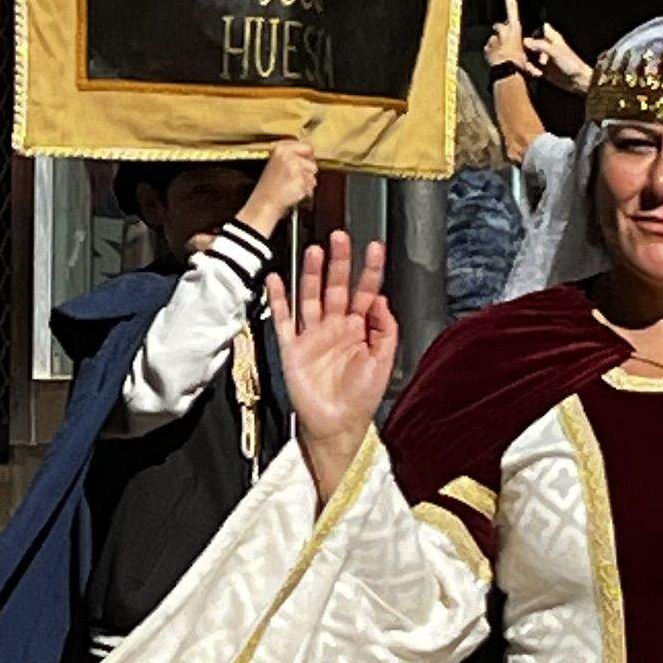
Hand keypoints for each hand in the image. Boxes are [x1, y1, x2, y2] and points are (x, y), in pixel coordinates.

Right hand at [241, 137, 318, 236]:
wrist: (265, 202)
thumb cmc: (270, 187)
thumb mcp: (275, 162)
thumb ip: (291, 155)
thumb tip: (308, 154)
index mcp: (281, 148)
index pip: (306, 146)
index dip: (308, 156)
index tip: (305, 161)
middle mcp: (289, 155)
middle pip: (312, 159)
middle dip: (309, 169)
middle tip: (297, 176)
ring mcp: (295, 167)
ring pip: (313, 172)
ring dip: (307, 180)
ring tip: (293, 184)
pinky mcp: (300, 179)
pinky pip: (311, 184)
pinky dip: (306, 190)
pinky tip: (294, 191)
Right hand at [265, 230, 397, 497]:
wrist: (337, 425)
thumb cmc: (361, 397)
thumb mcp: (384, 362)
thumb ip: (386, 330)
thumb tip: (380, 299)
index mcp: (359, 329)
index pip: (366, 291)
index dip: (370, 269)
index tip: (373, 246)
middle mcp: (335, 326)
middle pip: (336, 286)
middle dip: (338, 262)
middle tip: (339, 237)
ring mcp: (312, 335)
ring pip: (311, 296)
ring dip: (311, 274)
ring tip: (313, 251)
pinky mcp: (293, 348)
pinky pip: (284, 319)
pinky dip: (279, 300)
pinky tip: (276, 280)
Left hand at [481, 0, 528, 72]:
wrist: (507, 72)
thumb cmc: (520, 63)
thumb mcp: (530, 60)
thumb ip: (529, 59)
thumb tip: (536, 71)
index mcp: (514, 29)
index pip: (512, 8)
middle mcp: (502, 31)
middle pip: (499, 27)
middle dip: (502, 33)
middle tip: (507, 45)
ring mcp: (492, 39)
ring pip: (494, 40)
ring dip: (497, 46)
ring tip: (503, 57)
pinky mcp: (486, 48)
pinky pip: (489, 49)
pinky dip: (492, 54)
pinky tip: (497, 61)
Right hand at [523, 24, 593, 91]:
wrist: (577, 80)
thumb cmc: (571, 63)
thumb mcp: (555, 51)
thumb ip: (540, 45)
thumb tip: (525, 41)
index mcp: (551, 37)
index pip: (539, 27)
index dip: (530, 29)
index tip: (523, 37)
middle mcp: (545, 45)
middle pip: (528, 42)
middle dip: (525, 50)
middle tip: (527, 57)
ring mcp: (543, 56)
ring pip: (527, 55)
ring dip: (528, 63)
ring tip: (535, 69)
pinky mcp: (541, 67)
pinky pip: (530, 67)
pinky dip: (531, 70)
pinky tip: (538, 74)